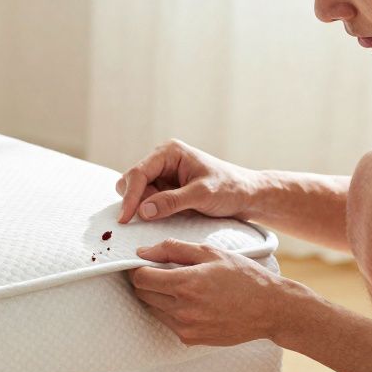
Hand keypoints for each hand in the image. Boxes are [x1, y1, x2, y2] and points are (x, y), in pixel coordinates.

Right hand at [115, 139, 264, 223]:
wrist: (247, 195)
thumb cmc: (230, 189)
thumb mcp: (202, 195)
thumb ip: (172, 201)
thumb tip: (142, 210)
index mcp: (169, 152)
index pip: (138, 173)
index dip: (129, 197)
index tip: (125, 219)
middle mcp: (162, 160)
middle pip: (131, 181)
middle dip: (136, 200)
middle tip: (154, 216)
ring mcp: (162, 174)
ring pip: (136, 192)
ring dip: (144, 206)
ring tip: (170, 213)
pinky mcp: (165, 188)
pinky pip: (146, 200)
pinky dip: (150, 210)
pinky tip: (166, 216)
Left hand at [128, 238, 292, 346]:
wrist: (270, 309)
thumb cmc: (243, 276)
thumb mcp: (211, 253)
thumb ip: (173, 249)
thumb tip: (144, 252)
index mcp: (185, 284)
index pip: (141, 279)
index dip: (138, 269)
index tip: (143, 263)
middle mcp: (182, 309)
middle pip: (143, 295)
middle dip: (146, 282)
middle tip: (161, 272)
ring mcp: (186, 328)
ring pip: (154, 310)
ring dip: (159, 297)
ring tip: (181, 287)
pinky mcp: (191, 340)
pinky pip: (169, 323)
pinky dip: (172, 312)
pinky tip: (192, 303)